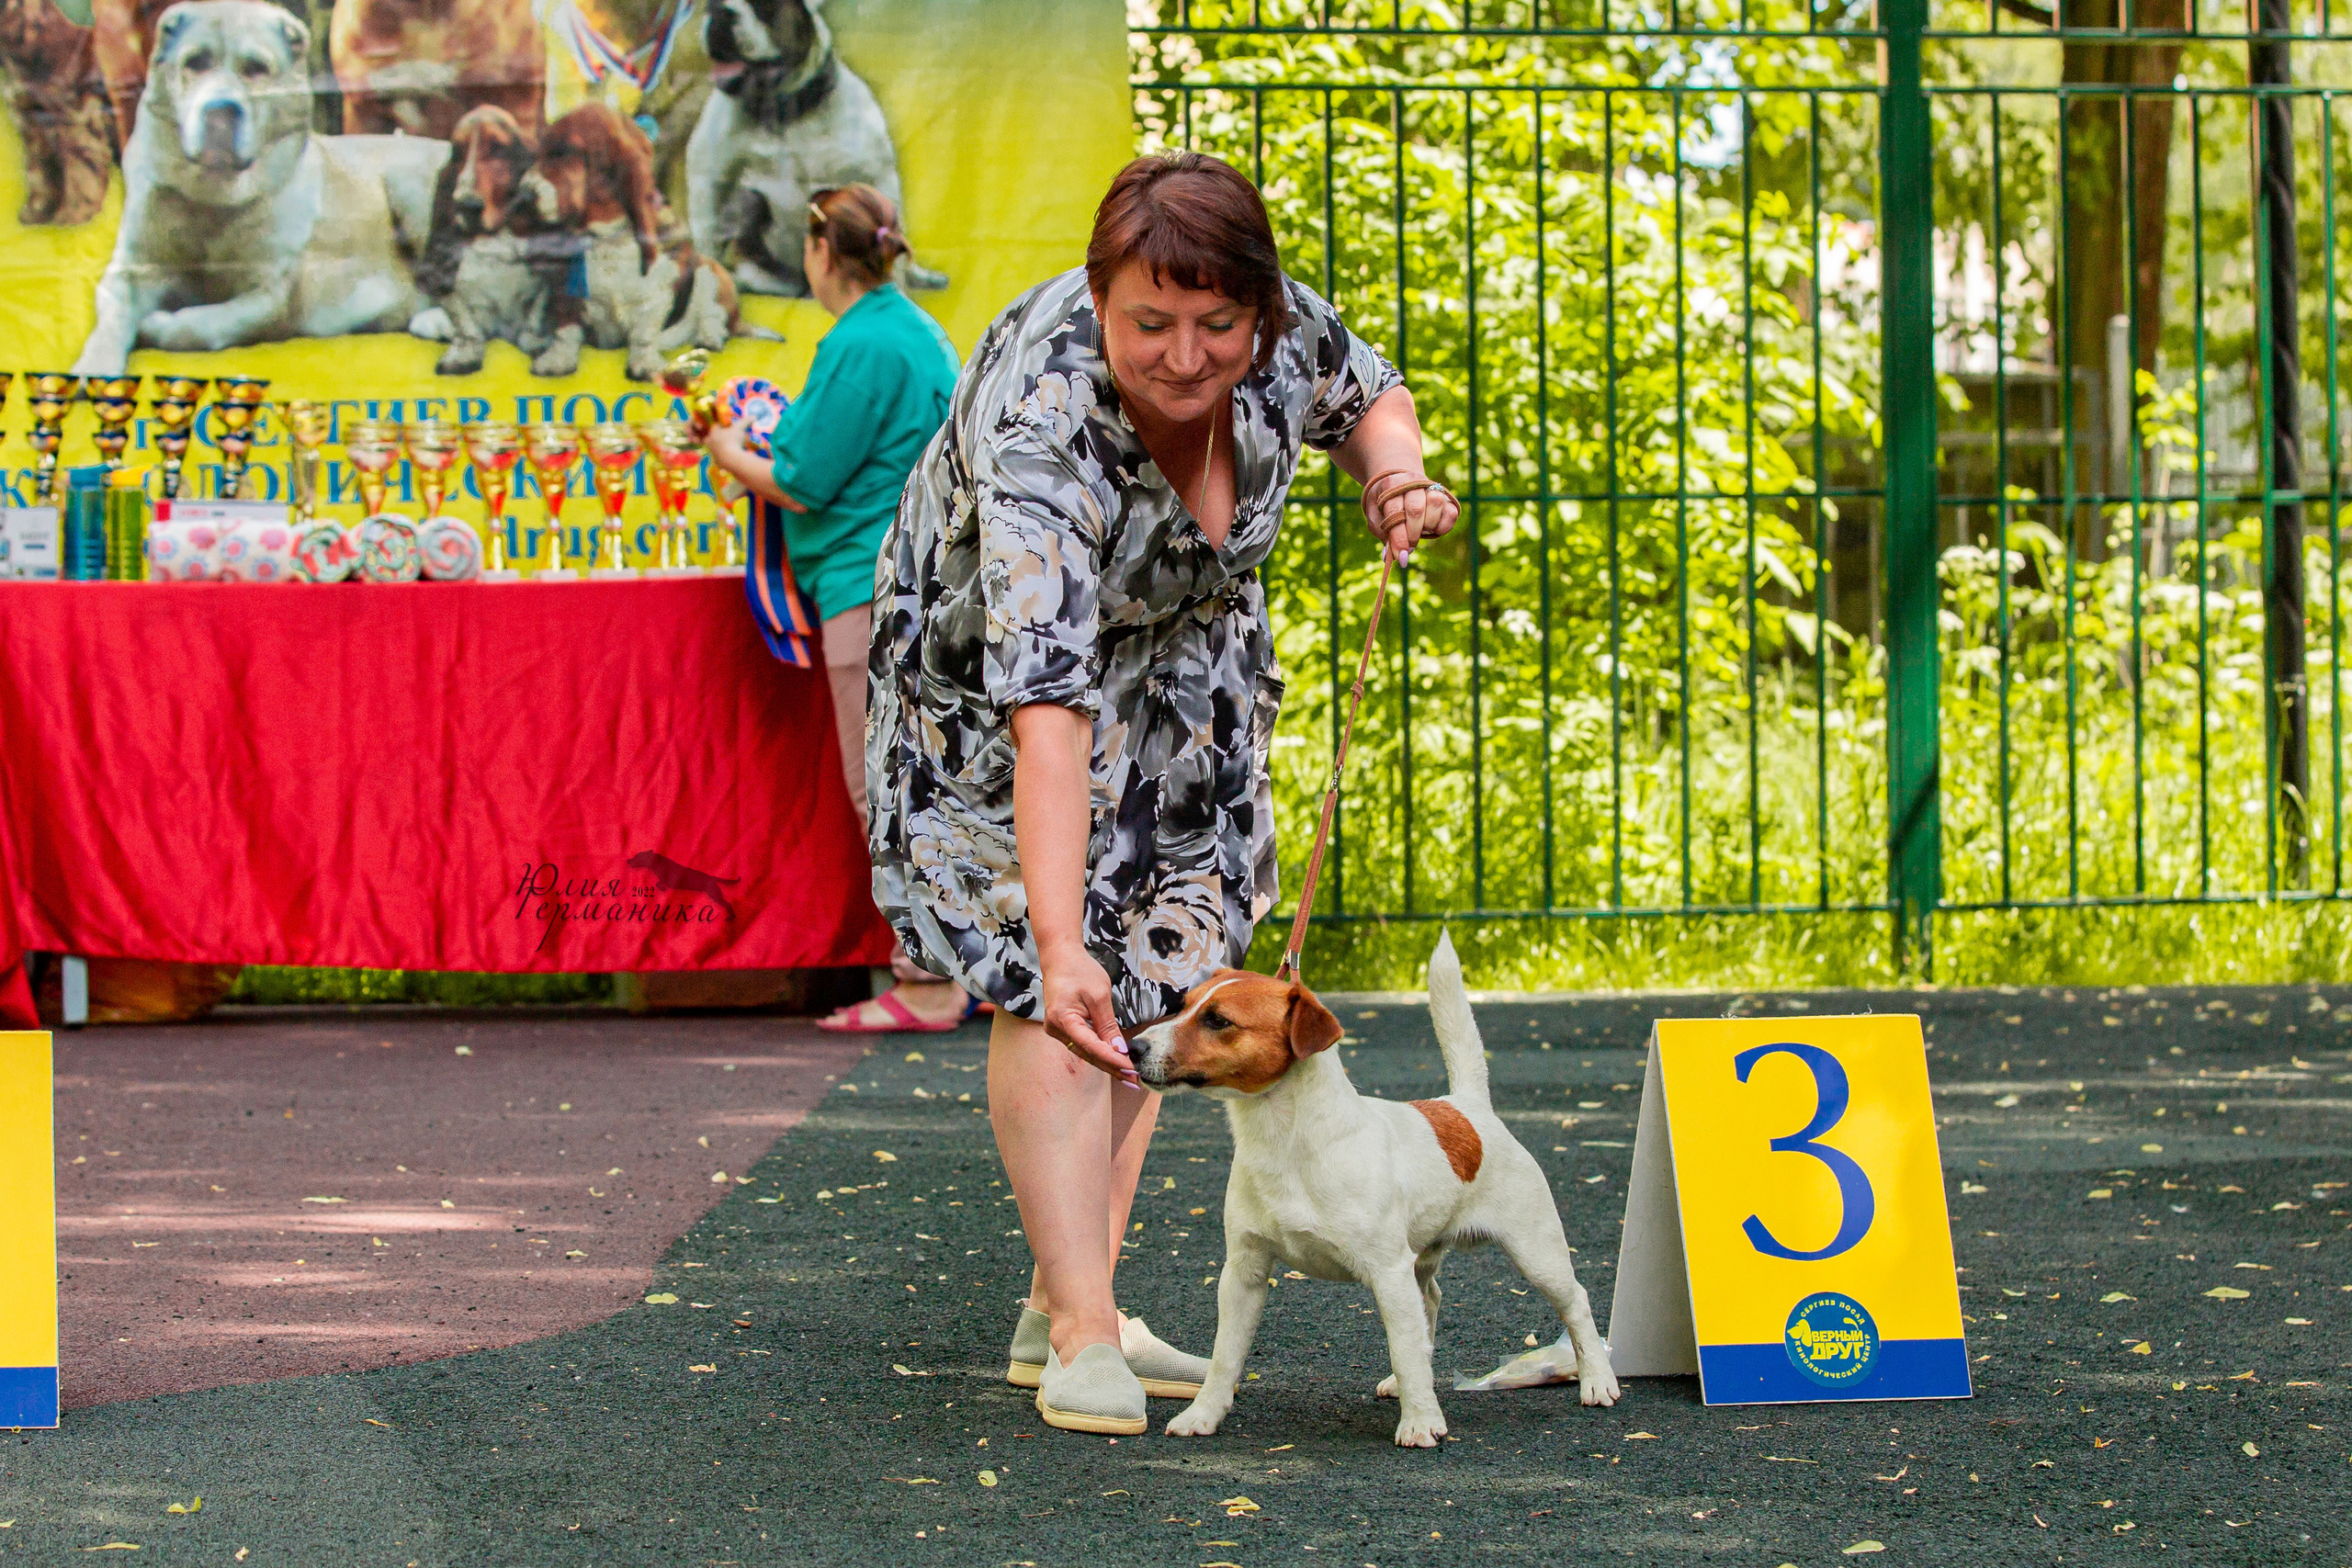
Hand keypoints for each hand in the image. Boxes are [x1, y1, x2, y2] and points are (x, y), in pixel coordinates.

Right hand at [1038, 942, 1137, 1086]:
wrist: (1060, 957)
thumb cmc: (1079, 970)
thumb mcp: (1099, 995)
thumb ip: (1108, 1024)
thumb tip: (1119, 1050)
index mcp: (1063, 1019)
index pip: (1092, 1047)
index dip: (1112, 1060)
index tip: (1131, 1069)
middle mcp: (1056, 1029)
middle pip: (1088, 1054)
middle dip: (1112, 1067)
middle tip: (1135, 1081)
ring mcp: (1057, 1030)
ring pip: (1086, 1052)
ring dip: (1107, 1063)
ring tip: (1128, 1075)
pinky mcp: (1062, 1028)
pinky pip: (1083, 1045)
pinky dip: (1099, 1053)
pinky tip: (1115, 1060)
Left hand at [1366, 473, 1460, 562]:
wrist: (1398, 483)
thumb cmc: (1384, 504)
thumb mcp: (1376, 518)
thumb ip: (1383, 535)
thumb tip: (1391, 557)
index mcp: (1391, 485)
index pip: (1395, 512)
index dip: (1398, 538)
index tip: (1401, 556)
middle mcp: (1412, 482)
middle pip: (1416, 509)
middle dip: (1412, 534)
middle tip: (1409, 545)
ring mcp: (1431, 487)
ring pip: (1435, 503)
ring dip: (1428, 525)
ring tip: (1420, 530)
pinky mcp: (1446, 496)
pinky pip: (1451, 512)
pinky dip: (1444, 526)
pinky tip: (1433, 529)